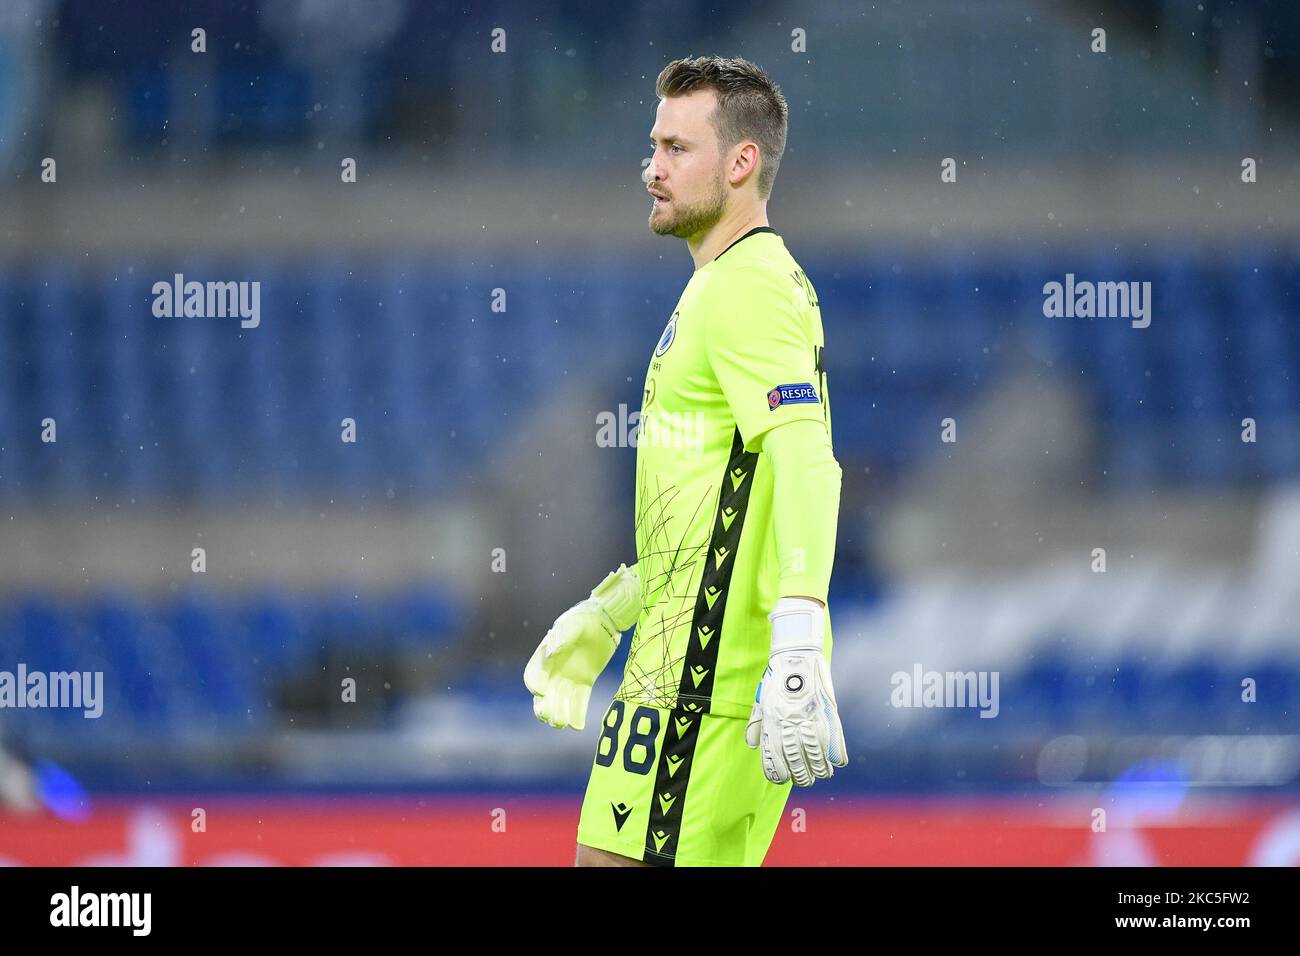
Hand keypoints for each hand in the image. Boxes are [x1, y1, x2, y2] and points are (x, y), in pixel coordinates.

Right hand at [524, 563, 639, 730]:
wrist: (604, 620)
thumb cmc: (584, 618)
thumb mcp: (573, 624)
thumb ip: (562, 638)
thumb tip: (551, 653)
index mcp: (545, 656)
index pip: (533, 675)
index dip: (536, 684)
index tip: (541, 692)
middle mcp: (554, 670)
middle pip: (544, 695)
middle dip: (545, 708)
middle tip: (550, 717)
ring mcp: (569, 678)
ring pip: (560, 701)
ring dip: (559, 714)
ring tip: (562, 724)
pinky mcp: (585, 683)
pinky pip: (579, 702)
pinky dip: (577, 714)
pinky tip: (578, 727)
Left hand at [745, 597, 847, 785]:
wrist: (796, 656)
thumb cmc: (776, 679)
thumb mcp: (761, 701)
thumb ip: (757, 724)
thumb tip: (754, 745)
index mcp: (772, 723)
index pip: (774, 759)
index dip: (778, 774)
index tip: (782, 779)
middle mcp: (790, 724)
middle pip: (797, 762)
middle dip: (801, 776)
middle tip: (804, 779)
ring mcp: (810, 720)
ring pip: (816, 756)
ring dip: (819, 770)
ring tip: (821, 774)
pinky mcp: (827, 713)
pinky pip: (833, 741)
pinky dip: (836, 756)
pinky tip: (835, 763)